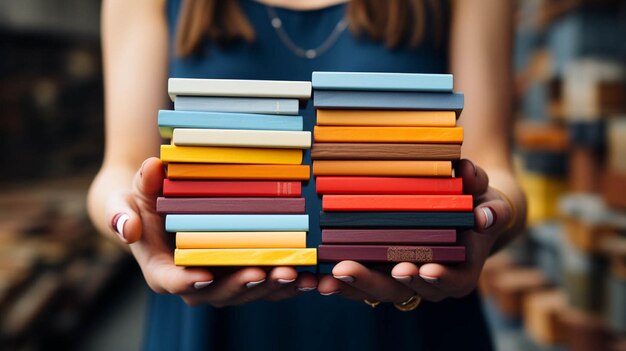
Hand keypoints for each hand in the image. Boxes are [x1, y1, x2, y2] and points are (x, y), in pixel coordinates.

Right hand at [105, 157, 316, 306]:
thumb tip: (132, 213)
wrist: (155, 208)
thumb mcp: (124, 200)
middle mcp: (192, 282)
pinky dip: (287, 282)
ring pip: (246, 293)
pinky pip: (264, 283)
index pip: (173, 283)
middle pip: (217, 294)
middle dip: (240, 287)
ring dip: (271, 288)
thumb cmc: (137, 203)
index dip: (189, 283)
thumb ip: (122, 211)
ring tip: (294, 276)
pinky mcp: (239, 271)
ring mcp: (219, 279)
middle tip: (262, 275)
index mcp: (161, 270)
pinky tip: (310, 277)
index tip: (205, 277)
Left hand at [317, 159, 512, 303]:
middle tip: (347, 270)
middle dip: (373, 282)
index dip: (435, 279)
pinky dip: (339, 281)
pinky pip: (360, 282)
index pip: (449, 282)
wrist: (467, 214)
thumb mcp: (490, 200)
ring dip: (349, 287)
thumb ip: (490, 205)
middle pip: (402, 290)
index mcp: (460, 272)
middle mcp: (428, 282)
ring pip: (375, 290)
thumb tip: (485, 214)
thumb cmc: (480, 206)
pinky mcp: (381, 271)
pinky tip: (314, 276)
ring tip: (323, 279)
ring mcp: (402, 279)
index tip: (420, 269)